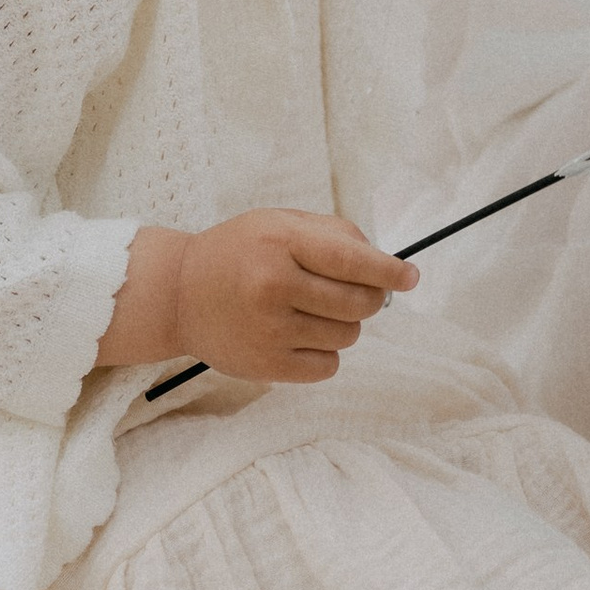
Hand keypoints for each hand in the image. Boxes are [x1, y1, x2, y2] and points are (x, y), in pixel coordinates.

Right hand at [169, 210, 419, 382]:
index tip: (411, 276)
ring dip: (345, 324)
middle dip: (370, 296)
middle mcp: (274, 287)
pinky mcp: (266, 366)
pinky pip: (327, 366)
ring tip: (316, 310)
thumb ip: (333, 235)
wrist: (178, 293)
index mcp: (280, 243)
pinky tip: (301, 334)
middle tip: (359, 290)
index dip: (389, 270)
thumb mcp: (279, 223)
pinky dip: (325, 352)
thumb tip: (385, 264)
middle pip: (358, 302)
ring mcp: (269, 331)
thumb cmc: (238, 251)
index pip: (351, 261)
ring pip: (347, 336)